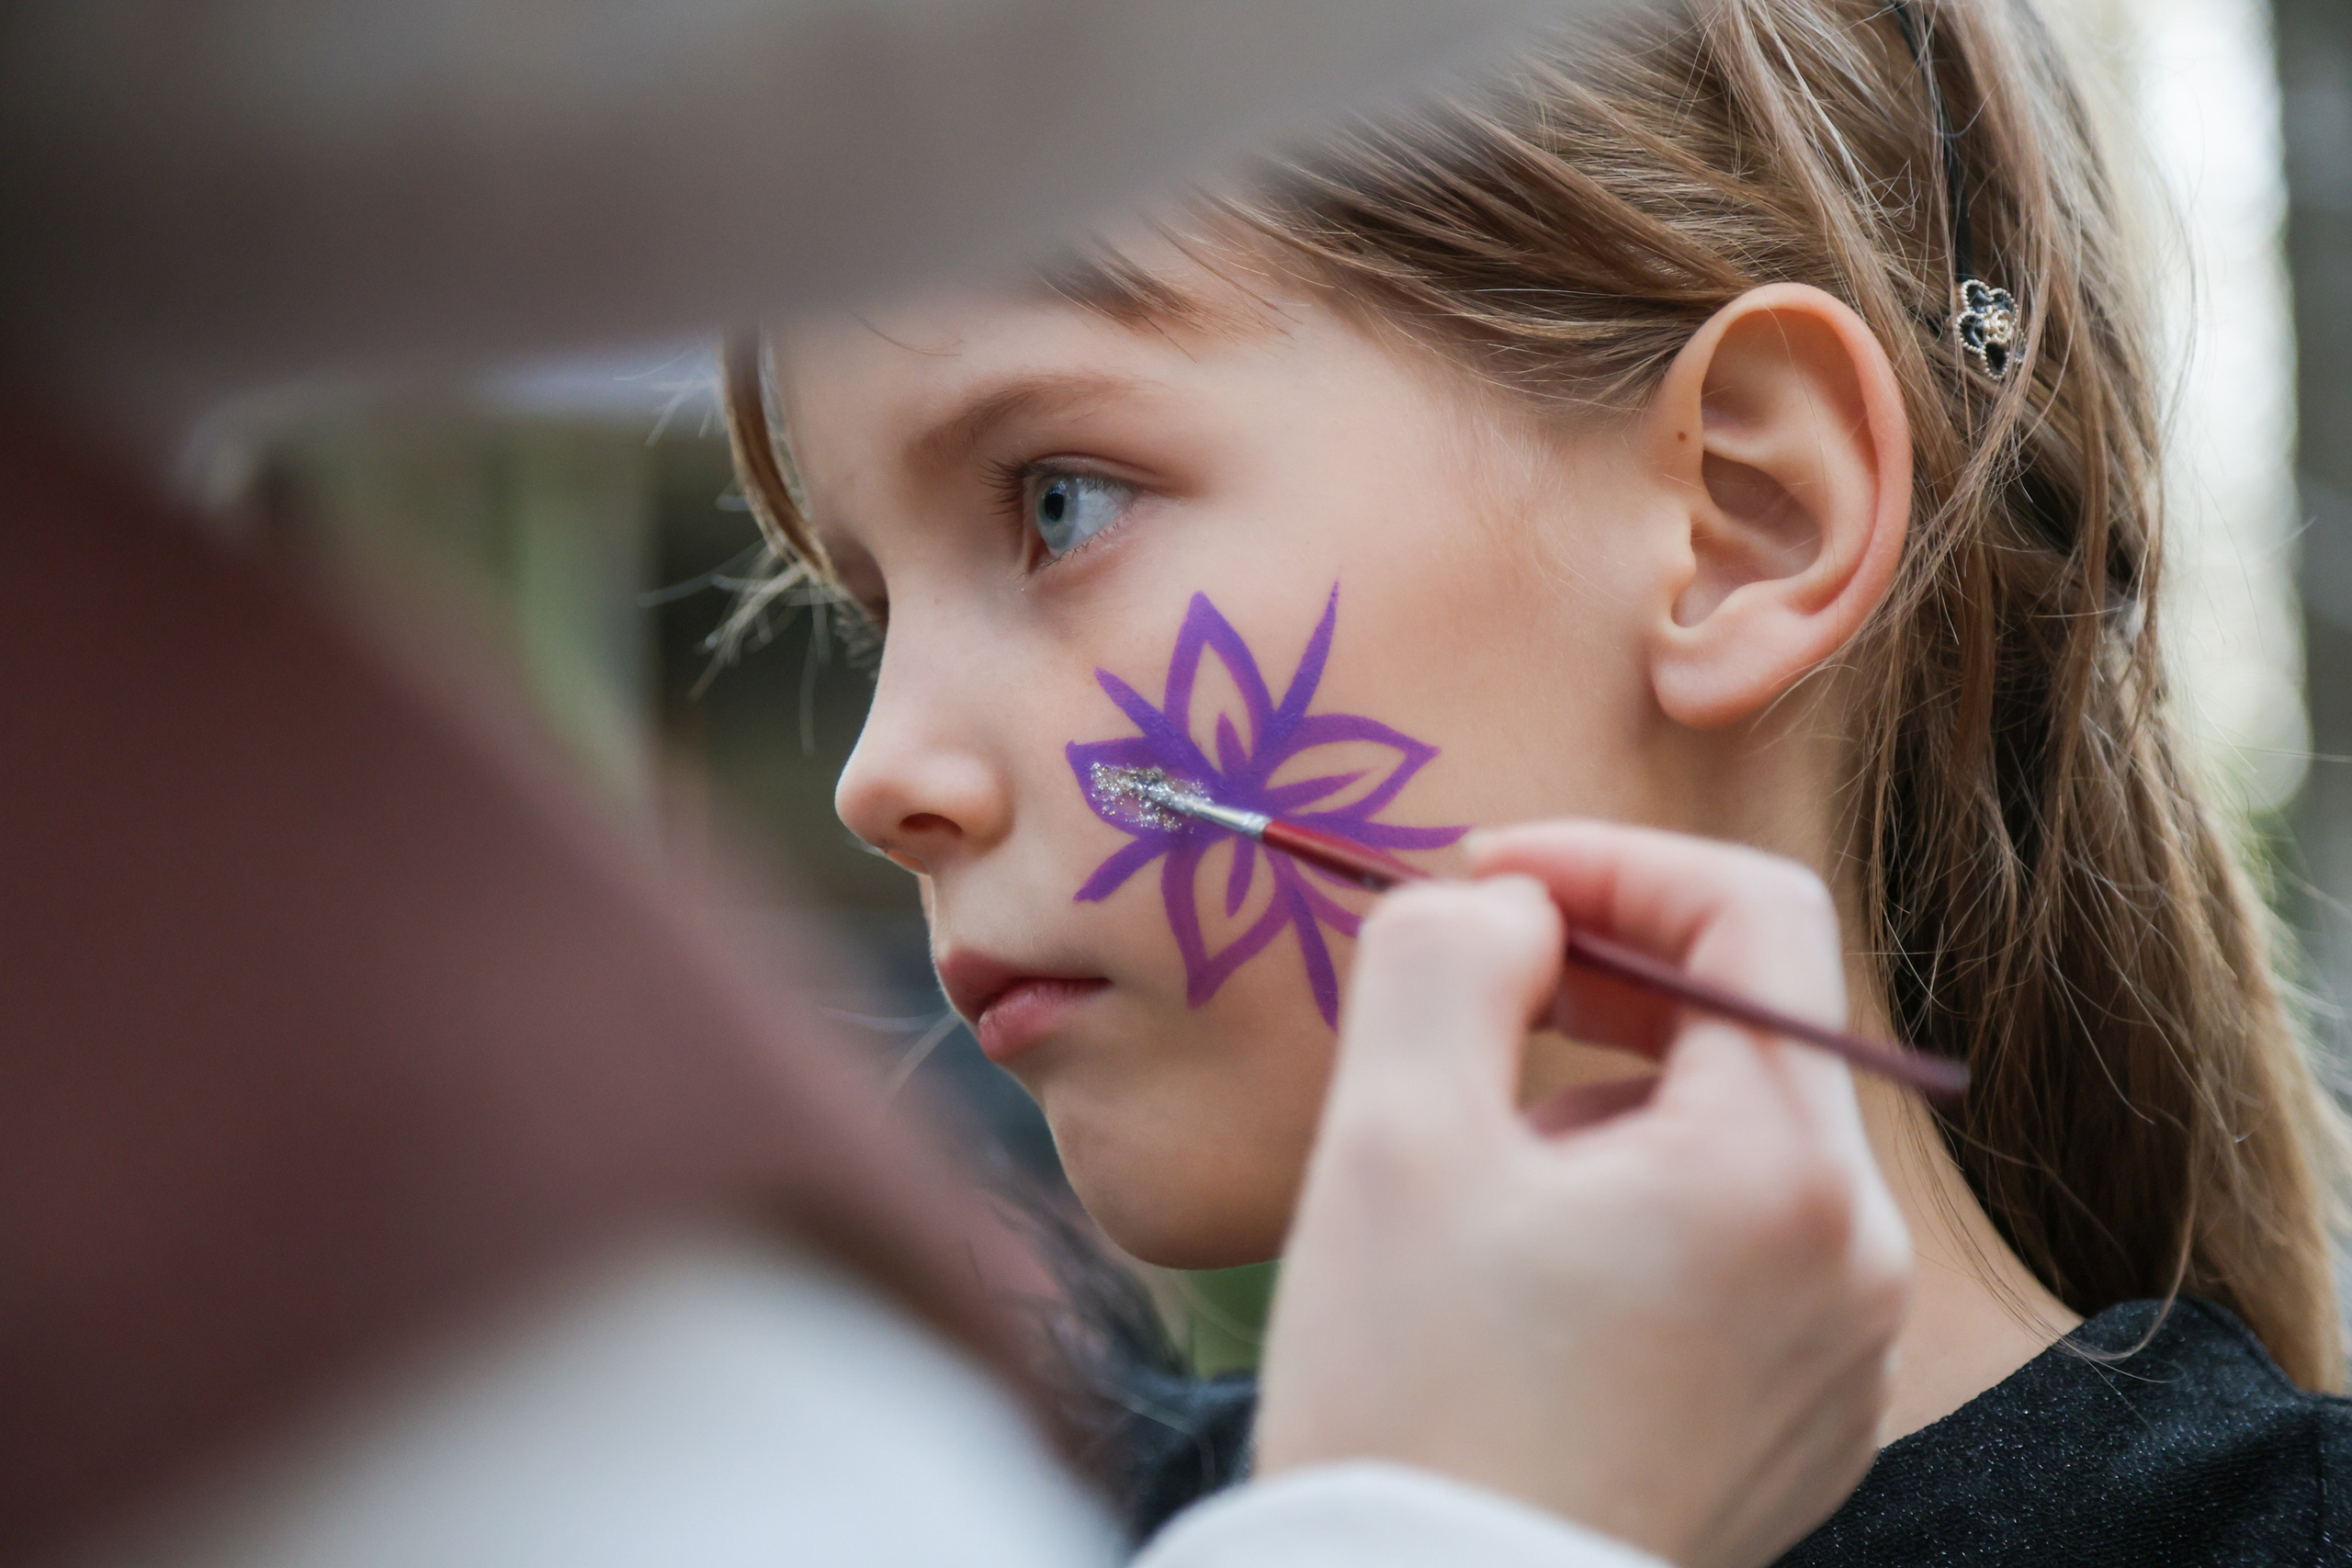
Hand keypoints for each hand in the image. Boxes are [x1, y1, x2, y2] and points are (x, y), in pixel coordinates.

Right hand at [1253, 821, 1911, 1567]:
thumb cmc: (1408, 1402)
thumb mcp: (1391, 1137)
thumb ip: (1448, 955)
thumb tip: (1514, 907)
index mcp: (1783, 1174)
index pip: (1753, 915)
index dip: (1610, 862)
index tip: (1485, 883)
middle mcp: (1854, 1262)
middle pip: (1747, 1031)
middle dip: (1597, 989)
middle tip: (1460, 1007)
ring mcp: (1840, 1356)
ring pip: (1732, 1142)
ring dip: (1602, 1111)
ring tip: (1471, 1191)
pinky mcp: (1801, 1424)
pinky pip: (1735, 1251)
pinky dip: (1634, 1211)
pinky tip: (1520, 1281)